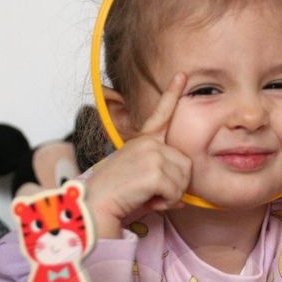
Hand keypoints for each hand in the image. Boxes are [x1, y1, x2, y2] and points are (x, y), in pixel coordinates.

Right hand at [86, 74, 191, 237]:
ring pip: (184, 179)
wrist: (94, 206)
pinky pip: (176, 192)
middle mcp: (148, 143)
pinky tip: (147, 200)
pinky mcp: (154, 169)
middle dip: (175, 185)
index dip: (172, 94)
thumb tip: (183, 201)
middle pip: (186, 165)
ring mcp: (152, 153)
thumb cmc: (115, 197)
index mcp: (142, 141)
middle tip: (151, 193)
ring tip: (147, 195)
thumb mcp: (140, 183)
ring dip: (170, 195)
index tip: (181, 75)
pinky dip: (165, 203)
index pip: (161, 114)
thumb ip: (163, 185)